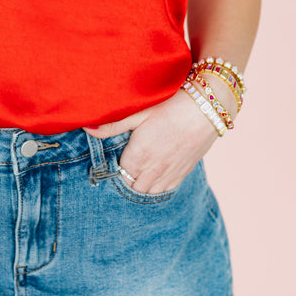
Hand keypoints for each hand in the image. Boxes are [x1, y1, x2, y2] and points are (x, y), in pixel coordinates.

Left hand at [84, 88, 218, 195]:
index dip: (114, 168)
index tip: (113, 159)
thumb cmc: (171, 104)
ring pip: (151, 191)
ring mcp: (171, 171)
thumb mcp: (139, 111)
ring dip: (142, 185)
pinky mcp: (185, 170)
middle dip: (126, 179)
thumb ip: (112, 124)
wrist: (208, 105)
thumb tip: (87, 127)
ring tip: (138, 171)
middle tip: (124, 165)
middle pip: (133, 187)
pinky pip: (168, 188)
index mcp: (139, 155)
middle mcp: (155, 169)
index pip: (119, 175)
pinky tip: (155, 175)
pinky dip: (159, 186)